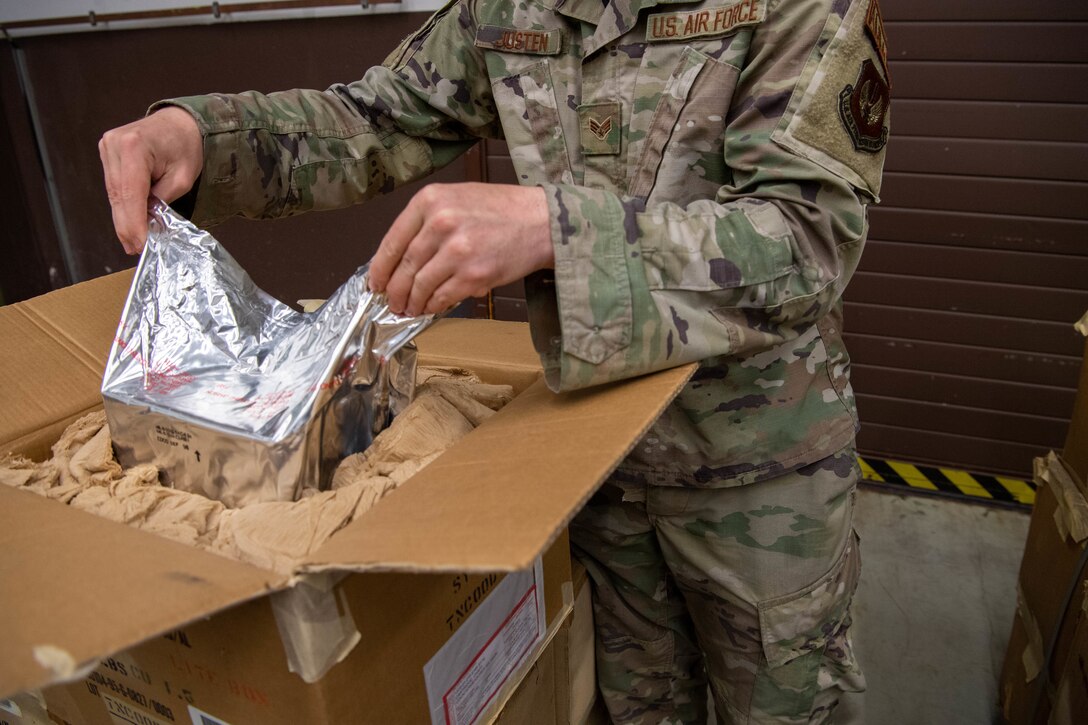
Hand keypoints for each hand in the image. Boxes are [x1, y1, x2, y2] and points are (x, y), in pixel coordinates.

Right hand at [98, 107, 203, 253]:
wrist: (180, 122)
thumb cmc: (186, 145)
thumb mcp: (182, 178)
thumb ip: (162, 200)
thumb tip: (147, 222)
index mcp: (134, 147)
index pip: (130, 194)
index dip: (134, 224)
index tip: (140, 245)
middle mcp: (114, 145)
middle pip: (118, 196)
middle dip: (127, 226)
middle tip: (135, 249)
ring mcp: (107, 147)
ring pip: (113, 194)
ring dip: (123, 218)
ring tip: (134, 241)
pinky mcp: (107, 153)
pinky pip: (114, 186)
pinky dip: (123, 205)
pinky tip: (131, 222)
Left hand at [368, 182, 553, 315]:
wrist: (541, 221)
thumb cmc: (500, 210)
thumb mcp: (456, 198)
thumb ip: (426, 222)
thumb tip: (400, 259)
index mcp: (430, 201)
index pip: (391, 242)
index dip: (380, 269)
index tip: (375, 283)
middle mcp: (440, 223)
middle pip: (404, 268)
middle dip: (394, 292)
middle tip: (393, 303)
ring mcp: (457, 251)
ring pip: (420, 287)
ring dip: (412, 303)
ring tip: (411, 309)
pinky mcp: (474, 275)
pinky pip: (442, 298)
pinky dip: (433, 307)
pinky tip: (432, 307)